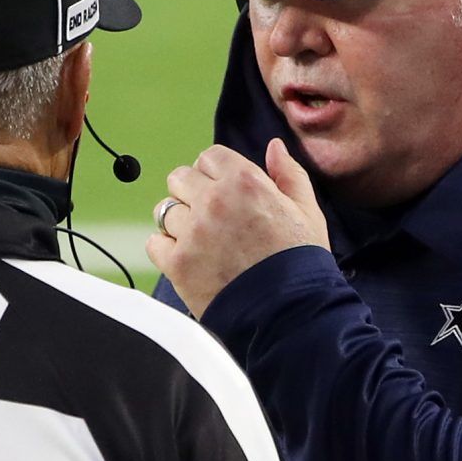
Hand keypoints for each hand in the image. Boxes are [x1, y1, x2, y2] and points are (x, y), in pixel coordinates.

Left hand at [146, 139, 328, 314]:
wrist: (290, 313)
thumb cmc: (301, 263)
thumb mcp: (307, 212)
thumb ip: (289, 174)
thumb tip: (274, 147)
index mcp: (244, 182)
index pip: (209, 157)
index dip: (215, 172)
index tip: (221, 189)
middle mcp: (213, 201)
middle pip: (180, 178)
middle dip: (192, 191)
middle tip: (209, 214)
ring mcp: (192, 233)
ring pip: (165, 210)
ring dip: (180, 222)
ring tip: (202, 241)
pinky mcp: (177, 264)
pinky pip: (154, 243)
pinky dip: (166, 248)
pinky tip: (188, 257)